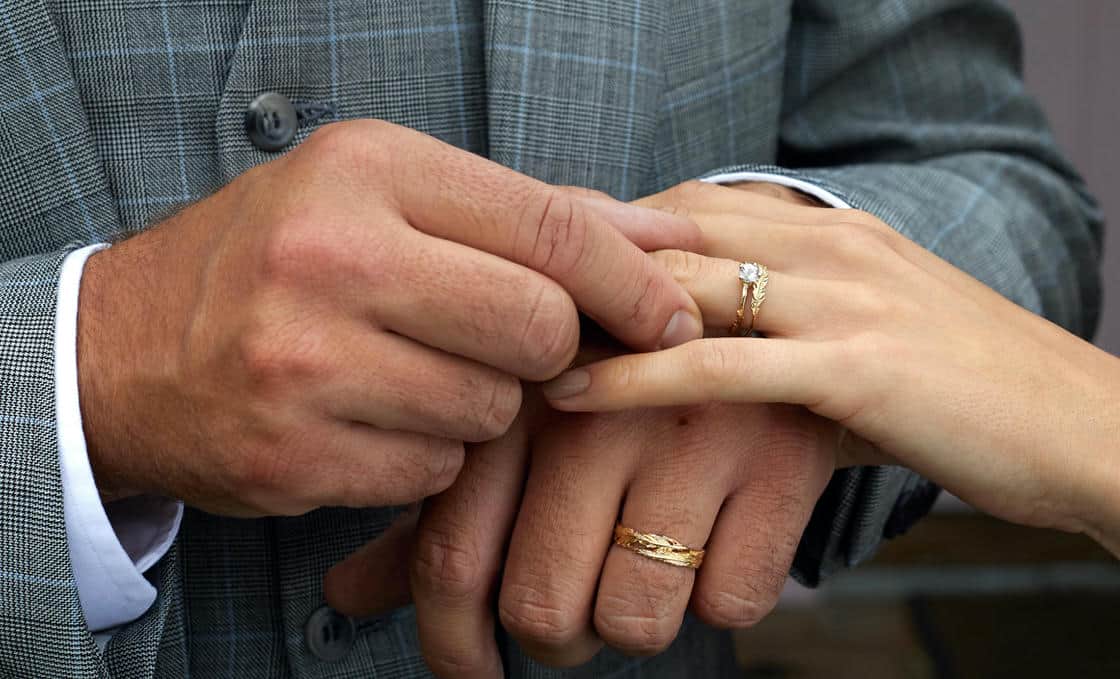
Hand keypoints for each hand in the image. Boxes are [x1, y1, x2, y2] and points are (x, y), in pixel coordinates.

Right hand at [76, 120, 702, 514]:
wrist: (124, 350)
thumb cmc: (276, 260)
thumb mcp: (385, 196)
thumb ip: (526, 215)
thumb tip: (665, 235)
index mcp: (365, 171)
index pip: (548, 227)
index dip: (632, 281)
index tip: (672, 316)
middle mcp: (330, 258)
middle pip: (538, 328)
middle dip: (548, 350)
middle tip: (508, 343)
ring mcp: (303, 362)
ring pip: (491, 411)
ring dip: (479, 405)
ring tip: (412, 373)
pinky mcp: (292, 454)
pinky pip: (434, 470)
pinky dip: (428, 453)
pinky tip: (374, 420)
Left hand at [326, 402, 835, 675]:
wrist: (752, 287)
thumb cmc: (617, 367)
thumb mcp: (521, 413)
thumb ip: (439, 505)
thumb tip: (346, 595)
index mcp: (513, 397)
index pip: (452, 558)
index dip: (452, 644)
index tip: (474, 672)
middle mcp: (594, 414)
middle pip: (542, 607)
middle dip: (555, 636)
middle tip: (578, 607)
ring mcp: (688, 436)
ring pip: (635, 620)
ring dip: (637, 619)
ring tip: (648, 565)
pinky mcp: (778, 459)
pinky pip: (731, 601)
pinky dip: (721, 591)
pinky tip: (716, 535)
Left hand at [544, 188, 1119, 550]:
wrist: (1089, 428)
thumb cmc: (968, 393)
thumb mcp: (869, 335)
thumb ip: (791, 327)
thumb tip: (712, 357)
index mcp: (834, 230)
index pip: (694, 205)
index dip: (607, 228)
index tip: (536, 258)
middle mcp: (832, 244)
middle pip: (673, 224)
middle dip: (577, 252)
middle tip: (492, 281)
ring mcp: (845, 300)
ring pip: (686, 280)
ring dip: (588, 305)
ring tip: (506, 331)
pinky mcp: (856, 368)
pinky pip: (721, 367)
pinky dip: (637, 379)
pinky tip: (572, 395)